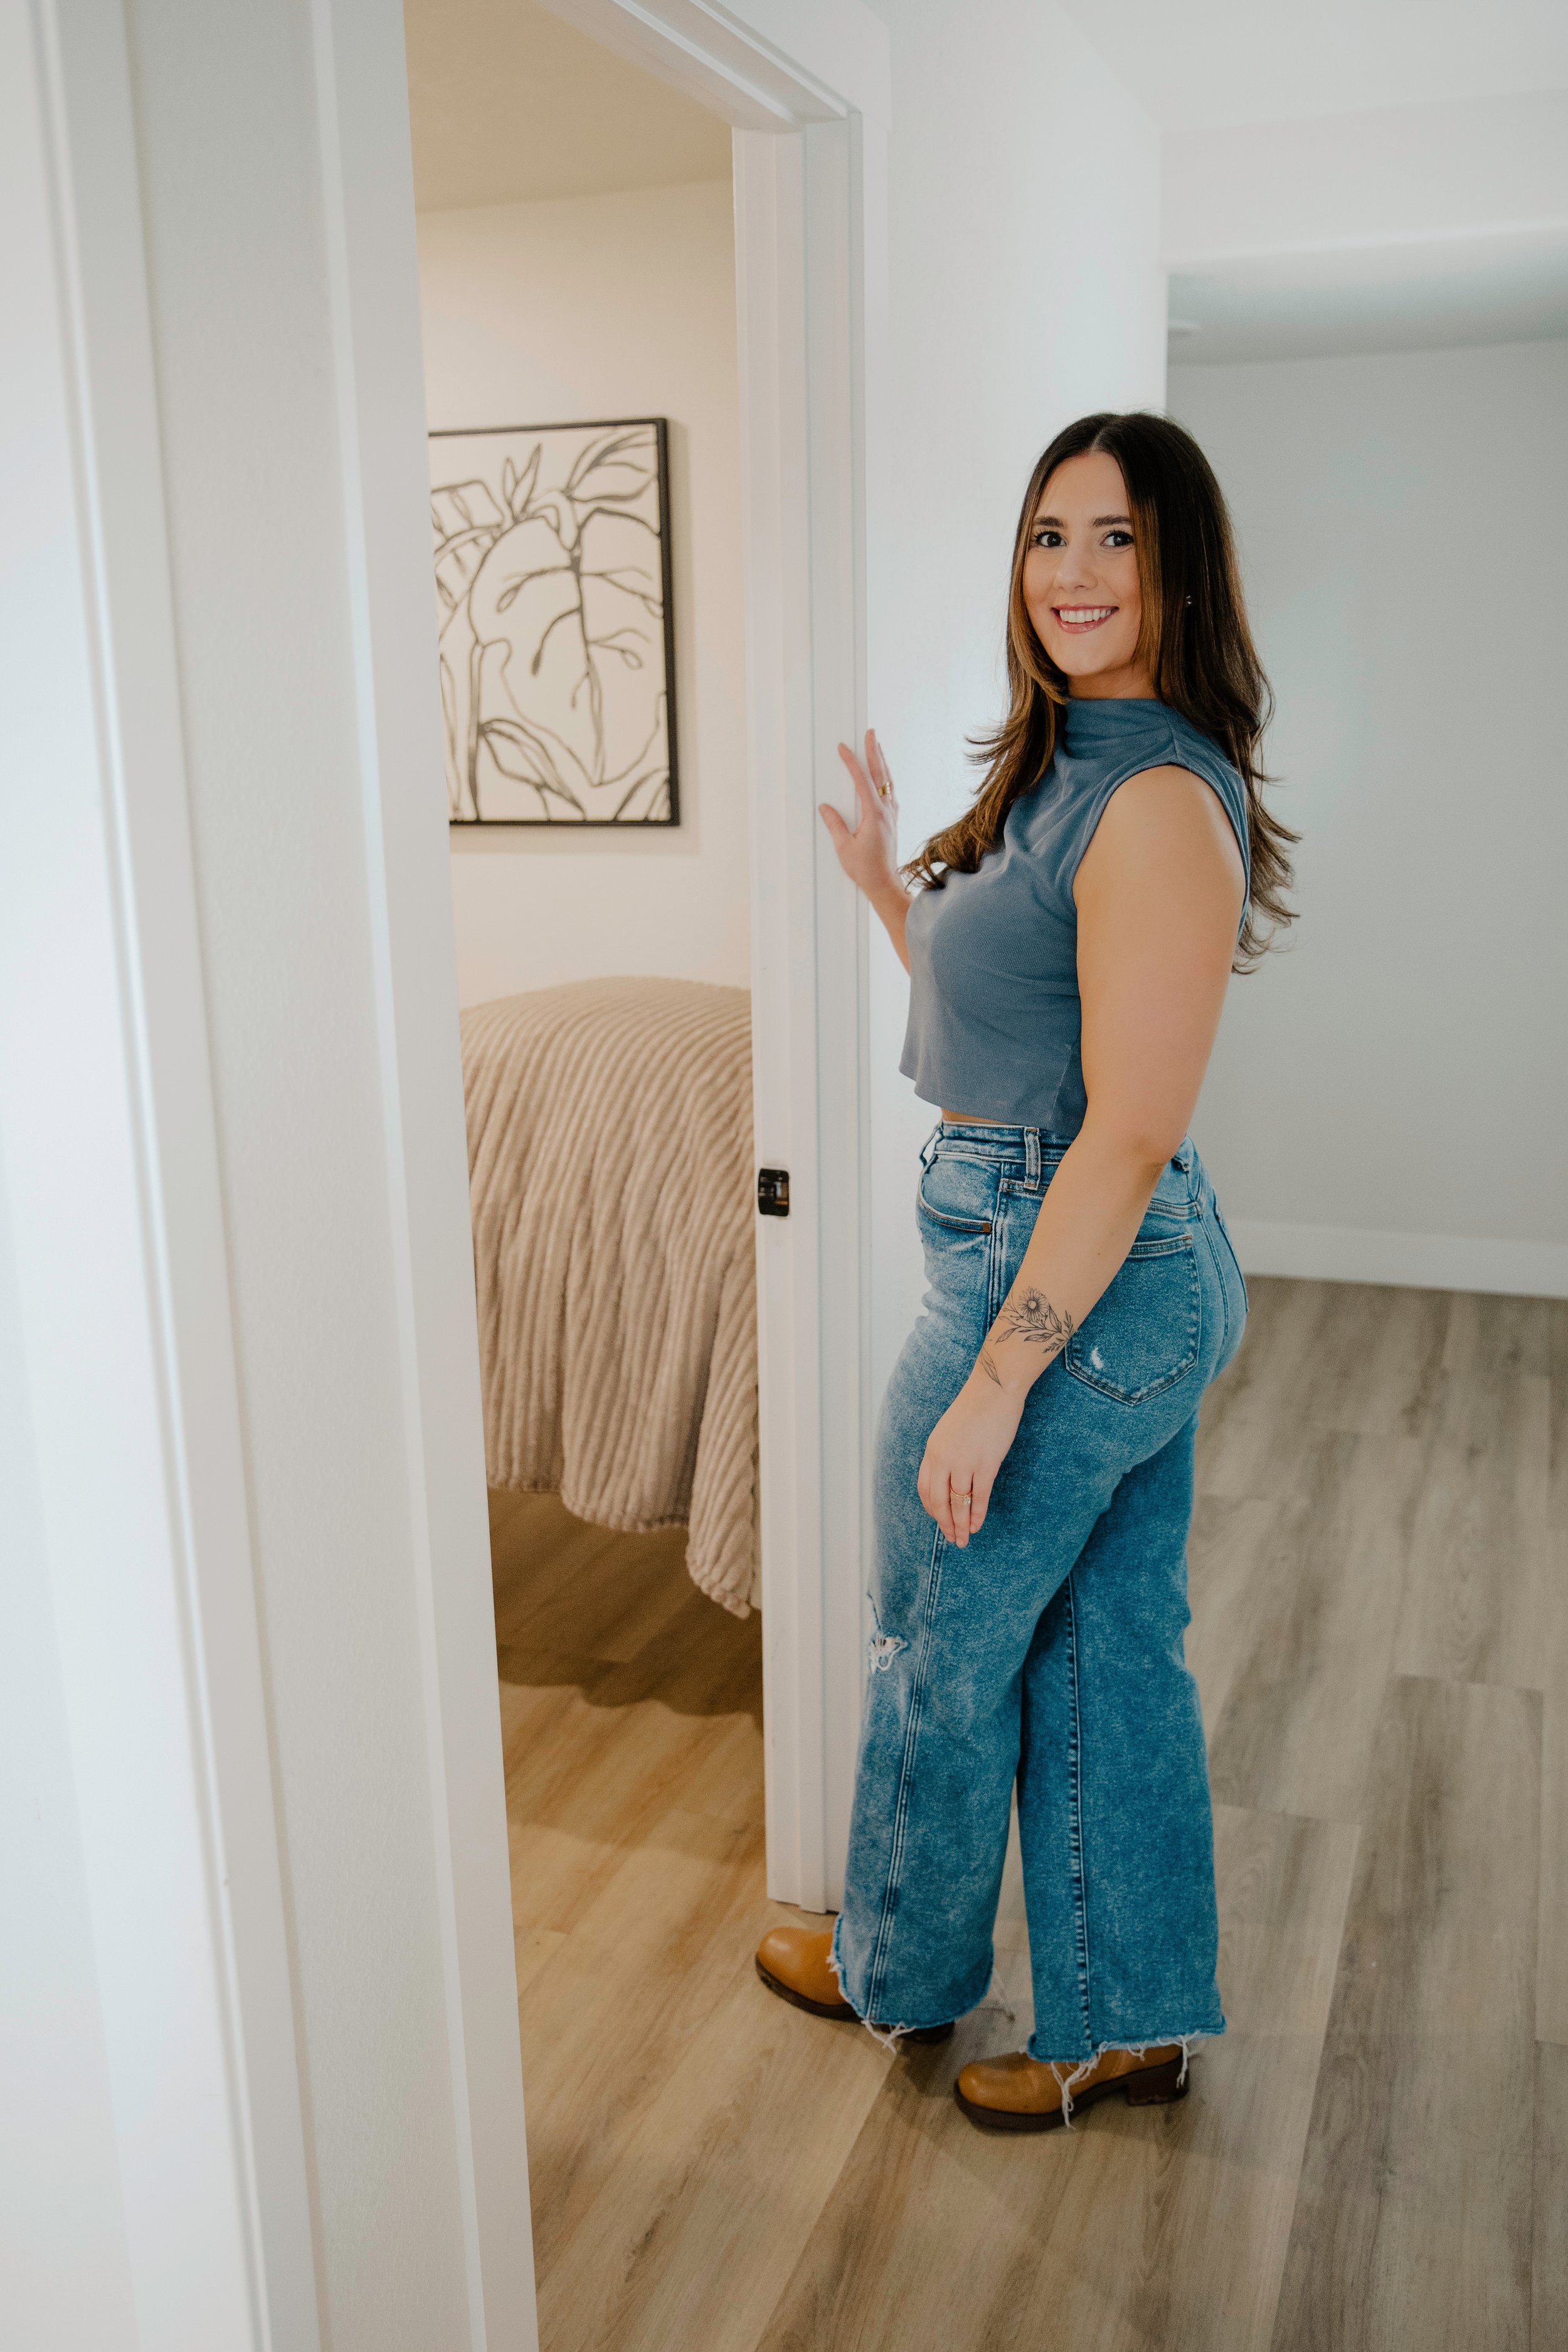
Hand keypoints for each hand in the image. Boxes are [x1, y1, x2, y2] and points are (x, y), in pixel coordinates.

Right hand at [820, 731, 900, 902]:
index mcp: (874, 815)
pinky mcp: (892, 820)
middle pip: (881, 774)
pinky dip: (885, 779)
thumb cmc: (865, 869)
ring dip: (882, 762)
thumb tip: (824, 807)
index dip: (852, 762)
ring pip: (888, 781)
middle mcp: (886, 811)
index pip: (862, 781)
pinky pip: (890, 792)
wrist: (885, 883)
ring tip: (877, 746)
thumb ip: (835, 824)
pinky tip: (883, 776)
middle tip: (871, 733)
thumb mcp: (844, 847)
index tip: (844, 748)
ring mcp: (892, 815)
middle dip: (874, 752)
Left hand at [916, 1372, 1026, 1546]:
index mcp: (932, 1450)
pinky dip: (977, 1514)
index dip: (931, 1508)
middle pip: (938, 1501)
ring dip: (961, 1524)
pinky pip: (979, 1496)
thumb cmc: (974, 1407)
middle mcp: (943, 1459)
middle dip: (944, 1523)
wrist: (993, 1390)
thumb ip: (945, 1453)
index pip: (925, 1488)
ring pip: (958, 1503)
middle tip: (952, 1538)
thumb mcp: (948, 1430)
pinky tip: (977, 1525)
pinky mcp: (986, 1463)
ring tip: (964, 1539)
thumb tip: (949, 1476)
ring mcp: (964, 1462)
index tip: (939, 1519)